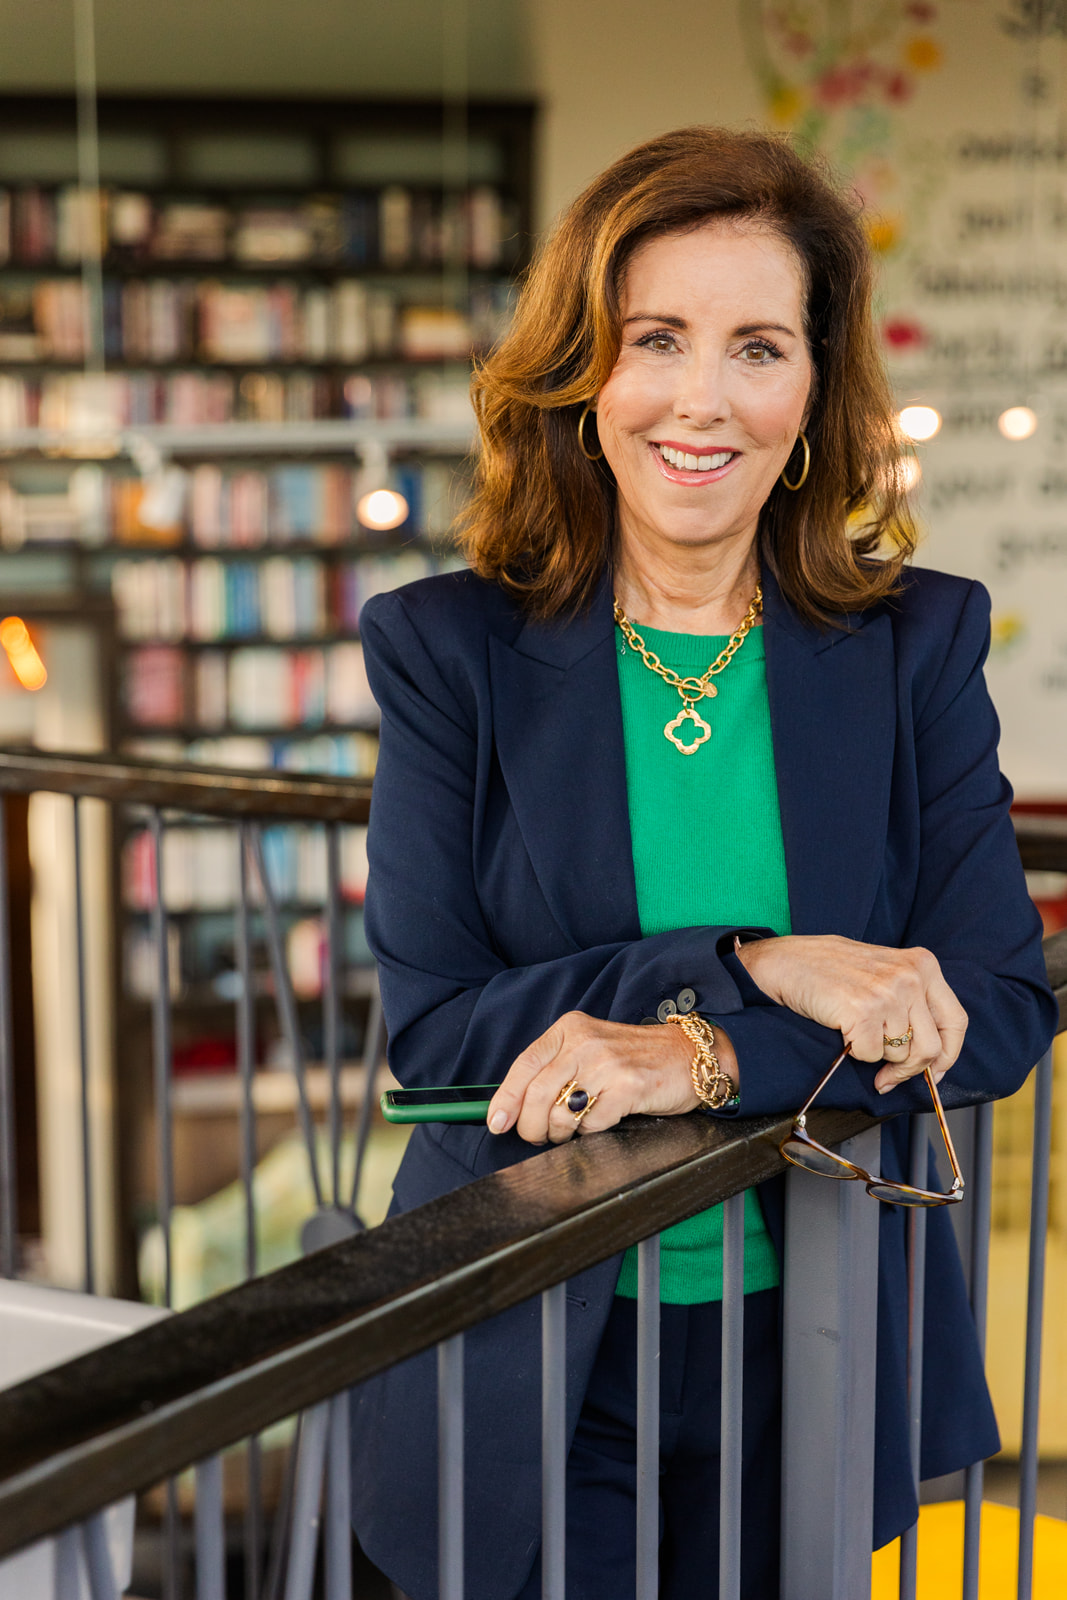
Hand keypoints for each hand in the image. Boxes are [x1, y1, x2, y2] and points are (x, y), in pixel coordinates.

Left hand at [486, 1011, 737, 1143]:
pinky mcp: (628, 1085)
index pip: (524, 1065)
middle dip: (531, 1127)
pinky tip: (604, 1121)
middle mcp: (585, 1041)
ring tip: (574, 1128)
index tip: (497, 1122)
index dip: (505, 1098)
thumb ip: (556, 1070)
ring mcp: (607, 1062)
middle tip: (539, 1136)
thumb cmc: (636, 1059)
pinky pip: (592, 1124)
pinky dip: (591, 1132)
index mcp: (570, 1029)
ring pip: (560, 1113)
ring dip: (561, 1133)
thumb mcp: (590, 1051)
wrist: (690, 1056)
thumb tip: (514, 1107)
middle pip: (536, 1095)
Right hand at [736, 935, 966, 1091]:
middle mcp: (911, 976)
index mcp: (923, 964)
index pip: (956, 1021)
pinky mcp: (863, 1011)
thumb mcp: (886, 972)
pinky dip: (855, 1052)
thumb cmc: (832, 970)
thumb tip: (934, 1056)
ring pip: (901, 1055)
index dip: (948, 1055)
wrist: (786, 962)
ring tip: (858, 1035)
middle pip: (931, 1047)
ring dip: (878, 1057)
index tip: (935, 1072)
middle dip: (909, 1071)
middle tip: (888, 1078)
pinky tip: (842, 1029)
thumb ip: (914, 1001)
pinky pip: (871, 1055)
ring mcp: (888, 992)